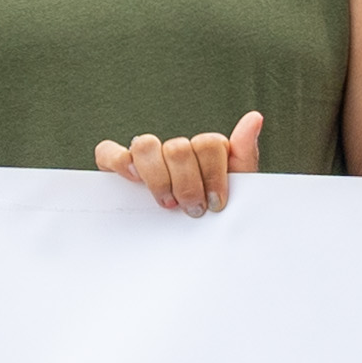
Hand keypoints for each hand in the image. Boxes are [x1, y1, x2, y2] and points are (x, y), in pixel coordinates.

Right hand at [100, 112, 265, 215]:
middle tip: (192, 210)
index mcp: (205, 151)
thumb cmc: (213, 213)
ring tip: (166, 204)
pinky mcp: (118, 166)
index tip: (216, 204)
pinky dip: (118, 160)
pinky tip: (132, 180)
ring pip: (145, 145)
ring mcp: (146, 156)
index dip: (213, 175)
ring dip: (158, 178)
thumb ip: (243, 154)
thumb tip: (254, 118)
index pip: (208, 144)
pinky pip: (107, 151)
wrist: (192, 244)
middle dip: (187, 185)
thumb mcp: (237, 188)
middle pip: (178, 148)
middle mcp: (175, 149)